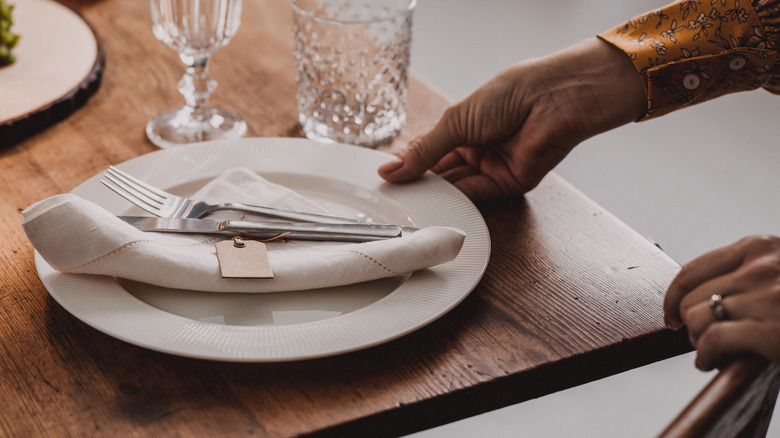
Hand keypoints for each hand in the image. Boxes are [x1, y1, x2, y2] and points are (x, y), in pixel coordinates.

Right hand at [378, 37, 645, 199]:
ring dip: (434, 195)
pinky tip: (435, 205)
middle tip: (392, 197)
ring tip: (408, 203)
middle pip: (441, 172)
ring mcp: (493, 166)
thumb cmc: (508, 96)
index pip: (429, 150)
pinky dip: (456, 201)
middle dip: (419, 183)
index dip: (409, 164)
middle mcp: (478, 147)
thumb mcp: (455, 122)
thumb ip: (423, 151)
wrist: (550, 100)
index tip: (386, 178)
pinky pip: (477, 196)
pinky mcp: (509, 184)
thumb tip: (390, 170)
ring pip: (456, 187)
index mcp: (464, 126)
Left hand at [664, 235, 779, 370]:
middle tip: (700, 339)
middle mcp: (762, 266)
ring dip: (697, 340)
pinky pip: (712, 340)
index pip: (692, 270)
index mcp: (761, 247)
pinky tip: (712, 362)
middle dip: (689, 323)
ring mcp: (769, 296)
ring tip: (710, 350)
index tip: (670, 315)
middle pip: (690, 297)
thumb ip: (747, 275)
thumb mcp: (779, 273)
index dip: (672, 297)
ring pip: (697, 318)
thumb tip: (697, 297)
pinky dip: (705, 355)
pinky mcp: (774, 329)